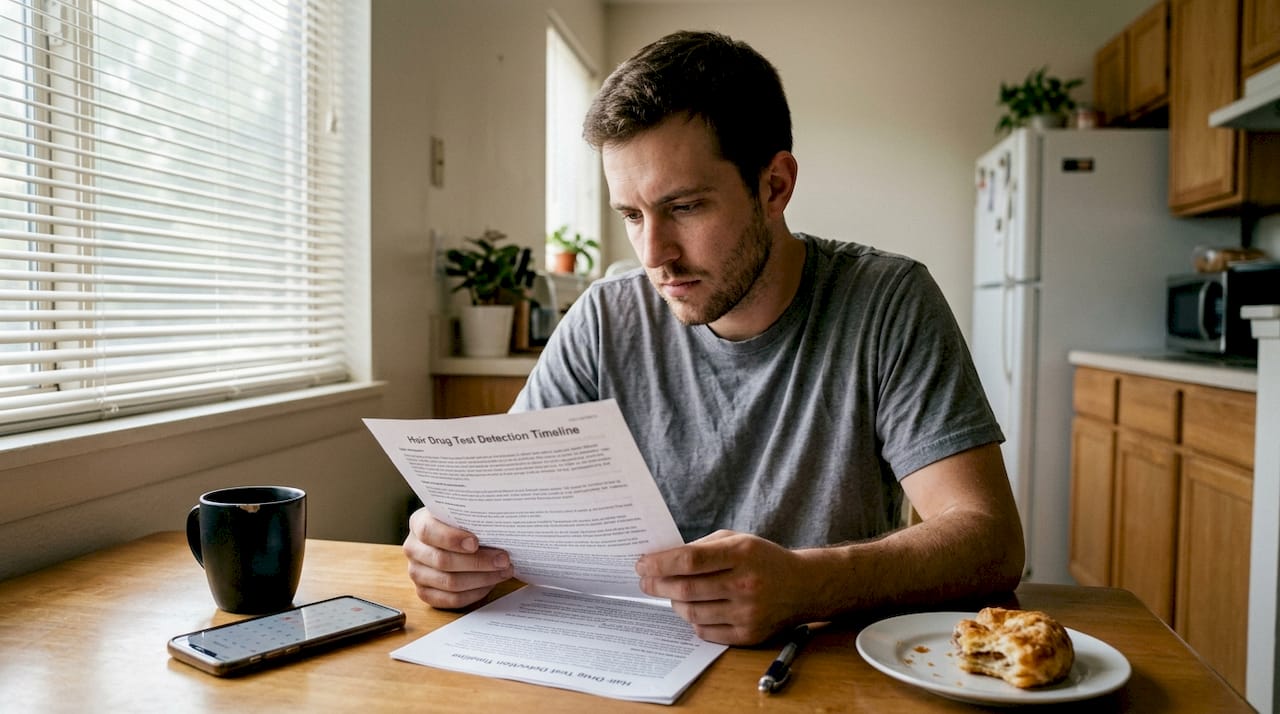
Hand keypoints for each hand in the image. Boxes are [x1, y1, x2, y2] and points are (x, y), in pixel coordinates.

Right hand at [402, 507, 513, 608]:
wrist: (454, 538)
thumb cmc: (463, 524)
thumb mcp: (463, 514)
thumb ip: (472, 516)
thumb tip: (498, 524)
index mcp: (419, 523)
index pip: (429, 531)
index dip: (452, 539)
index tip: (475, 542)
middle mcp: (413, 548)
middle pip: (443, 561)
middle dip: (478, 562)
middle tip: (503, 559)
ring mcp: (417, 573)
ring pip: (450, 583)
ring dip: (482, 579)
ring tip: (504, 571)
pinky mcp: (425, 593)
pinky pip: (452, 599)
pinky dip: (475, 593)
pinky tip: (490, 584)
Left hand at [635, 530, 809, 644]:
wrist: (804, 586)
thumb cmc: (763, 559)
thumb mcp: (737, 540)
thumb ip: (702, 547)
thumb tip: (662, 559)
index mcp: (742, 554)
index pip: (690, 560)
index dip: (660, 563)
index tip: (641, 564)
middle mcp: (745, 584)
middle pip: (686, 589)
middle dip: (657, 584)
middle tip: (645, 581)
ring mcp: (748, 613)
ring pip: (692, 613)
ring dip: (674, 603)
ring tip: (671, 594)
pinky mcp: (749, 635)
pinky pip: (706, 631)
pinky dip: (694, 620)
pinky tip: (694, 609)